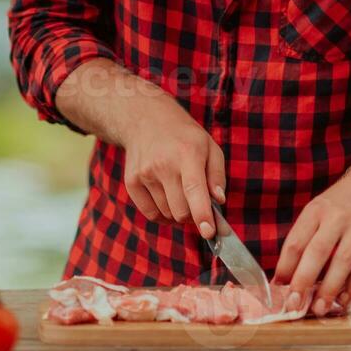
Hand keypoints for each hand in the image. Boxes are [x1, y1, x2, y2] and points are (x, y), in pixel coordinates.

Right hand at [56, 59, 228, 241]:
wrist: (144, 119)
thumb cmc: (183, 135)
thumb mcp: (209, 145)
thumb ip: (217, 175)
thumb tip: (219, 201)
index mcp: (187, 153)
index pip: (194, 190)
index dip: (202, 214)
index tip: (209, 232)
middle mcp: (163, 164)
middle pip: (181, 211)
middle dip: (193, 215)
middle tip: (198, 204)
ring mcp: (144, 174)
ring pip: (167, 214)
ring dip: (178, 212)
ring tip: (179, 191)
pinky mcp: (132, 182)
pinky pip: (151, 214)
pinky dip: (162, 214)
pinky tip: (167, 198)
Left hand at [272, 130, 350, 313]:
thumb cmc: (341, 205)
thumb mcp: (318, 211)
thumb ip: (304, 239)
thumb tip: (285, 276)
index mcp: (316, 210)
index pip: (296, 241)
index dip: (285, 267)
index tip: (278, 287)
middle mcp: (337, 217)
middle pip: (317, 252)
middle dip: (304, 280)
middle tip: (294, 304)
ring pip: (342, 262)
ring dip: (329, 289)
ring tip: (319, 308)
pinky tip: (344, 299)